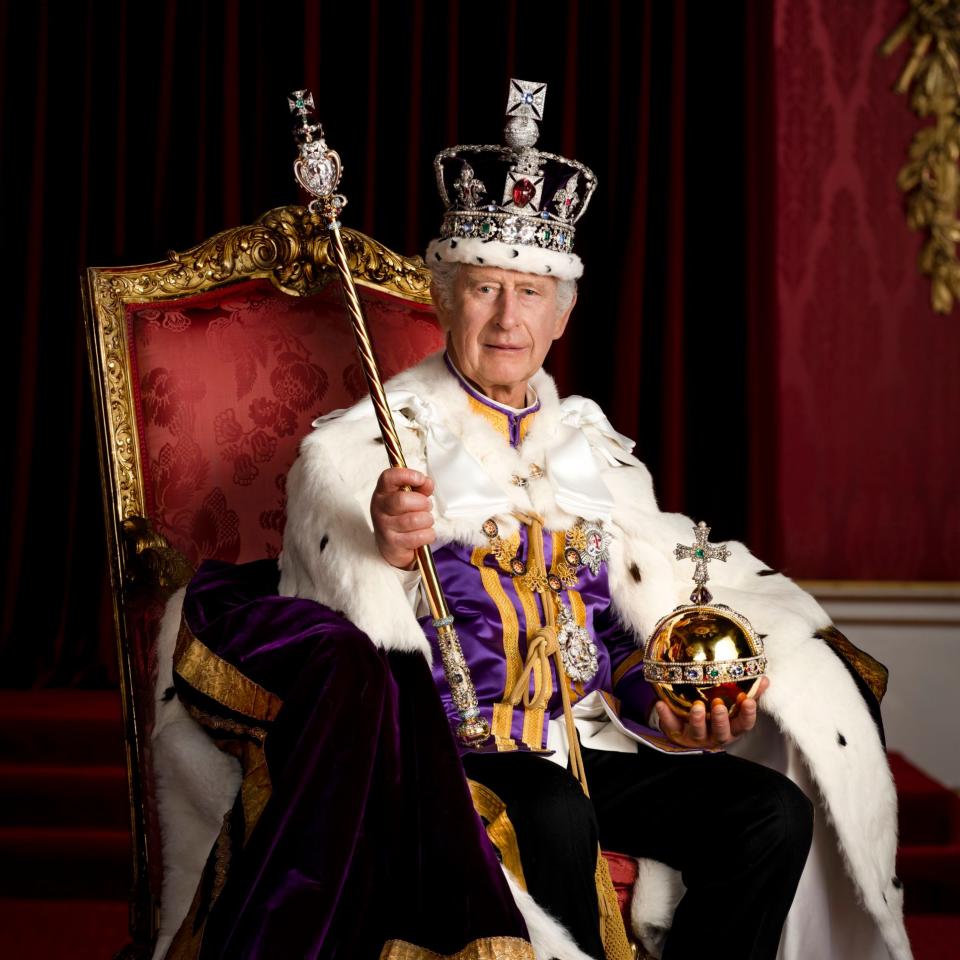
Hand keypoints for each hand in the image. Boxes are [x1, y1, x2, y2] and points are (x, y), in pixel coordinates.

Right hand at [370, 468, 435, 569]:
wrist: (391, 546)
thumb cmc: (402, 517)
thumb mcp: (410, 498)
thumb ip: (420, 487)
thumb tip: (427, 482)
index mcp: (383, 492)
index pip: (388, 477)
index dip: (407, 475)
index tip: (420, 479)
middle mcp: (380, 508)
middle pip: (402, 500)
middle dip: (422, 503)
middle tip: (427, 506)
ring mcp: (384, 527)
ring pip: (414, 520)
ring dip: (427, 520)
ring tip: (425, 520)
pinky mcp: (393, 544)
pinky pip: (419, 536)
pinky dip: (428, 534)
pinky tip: (424, 533)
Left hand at [654, 676, 769, 749]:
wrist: (688, 727)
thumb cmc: (715, 714)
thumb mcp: (733, 706)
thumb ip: (749, 692)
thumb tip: (764, 678)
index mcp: (731, 728)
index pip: (743, 725)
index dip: (747, 715)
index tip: (747, 701)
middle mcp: (715, 736)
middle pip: (721, 732)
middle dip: (721, 720)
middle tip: (719, 706)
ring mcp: (696, 737)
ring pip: (698, 733)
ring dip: (697, 720)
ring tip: (696, 707)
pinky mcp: (676, 734)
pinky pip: (671, 726)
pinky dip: (666, 716)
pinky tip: (660, 704)